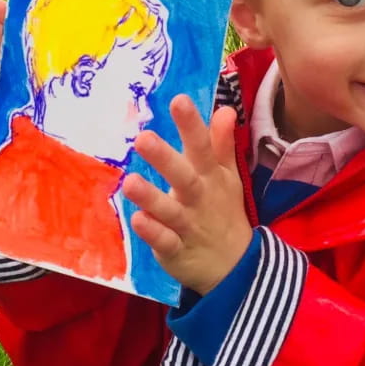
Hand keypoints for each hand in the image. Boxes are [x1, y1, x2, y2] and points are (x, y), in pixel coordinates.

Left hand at [123, 95, 251, 295]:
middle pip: (184, 176)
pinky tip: (136, 220)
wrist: (235, 266)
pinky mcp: (176, 251)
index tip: (179, 100)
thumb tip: (225, 109)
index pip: (202, 147)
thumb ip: (222, 144)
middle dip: (165, 158)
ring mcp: (188, 225)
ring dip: (151, 197)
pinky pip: (164, 241)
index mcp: (210, 177)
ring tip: (129, 181)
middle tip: (142, 138)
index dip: (191, 125)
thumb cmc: (222, 211)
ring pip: (169, 210)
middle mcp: (199, 198)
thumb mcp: (227, 177)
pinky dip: (152, 233)